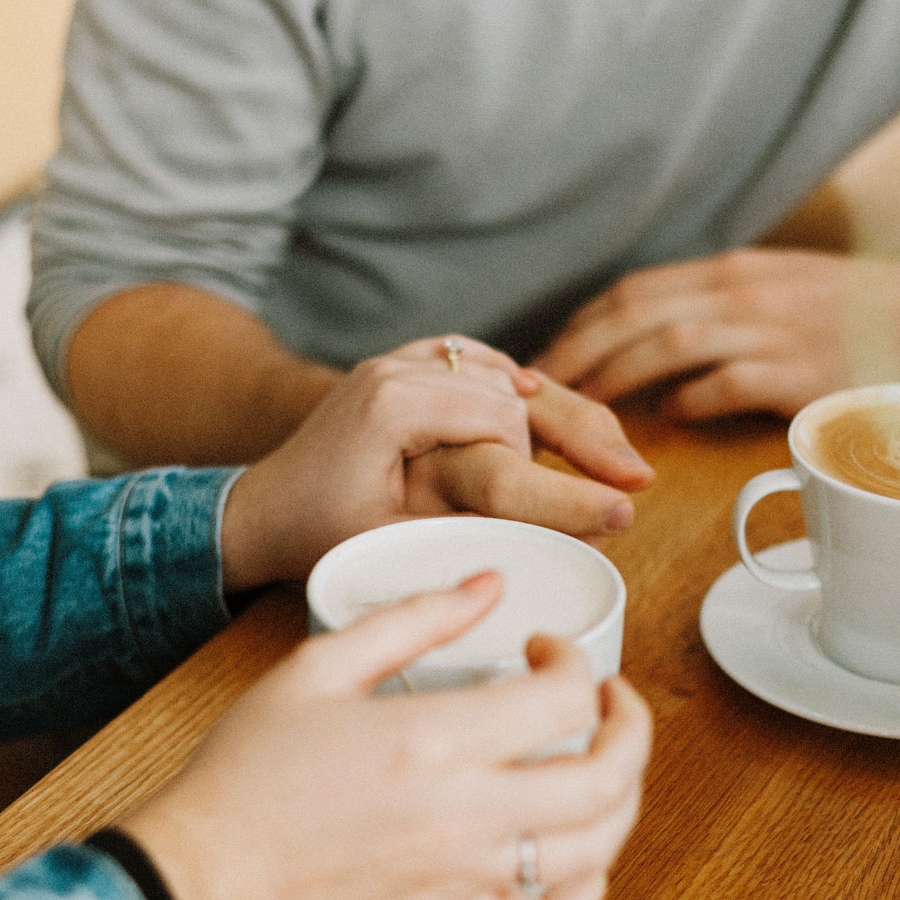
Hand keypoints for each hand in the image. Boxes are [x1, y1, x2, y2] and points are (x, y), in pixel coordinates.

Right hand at [120, 574, 653, 899]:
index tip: (544, 648)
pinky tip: (578, 857)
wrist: (204, 874)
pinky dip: (587, 892)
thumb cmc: (248, 771)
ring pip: (596, 850)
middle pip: (608, 778)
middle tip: (609, 700)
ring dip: (624, 800)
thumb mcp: (318, 666)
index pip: (564, 698)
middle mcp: (465, 813)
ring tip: (605, 765)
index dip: (573, 659)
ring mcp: (464, 876)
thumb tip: (487, 585)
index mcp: (435, 739)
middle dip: (631, 727)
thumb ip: (413, 619)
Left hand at [221, 336, 651, 588]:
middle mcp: (400, 366)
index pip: (503, 423)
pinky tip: (555, 406)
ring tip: (617, 455)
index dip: (557, 473)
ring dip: (560, 412)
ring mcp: (403, 360)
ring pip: (505, 375)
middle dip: (582, 434)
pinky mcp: (408, 367)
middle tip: (637, 478)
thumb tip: (548, 536)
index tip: (612, 508)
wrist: (262, 507)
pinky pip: (479, 365)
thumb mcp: (393, 539)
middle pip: (516, 390)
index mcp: (394, 402)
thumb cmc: (318, 532)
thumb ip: (466, 524)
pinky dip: (519, 386)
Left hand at [533, 248, 899, 420]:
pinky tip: (665, 421)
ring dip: (615, 377)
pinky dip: (688, 400)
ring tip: (582, 411)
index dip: (581, 325)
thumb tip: (657, 350)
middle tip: (537, 392)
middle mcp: (743, 292)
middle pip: (634, 313)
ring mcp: (773, 329)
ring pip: (668, 343)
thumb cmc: (859, 310)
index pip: (634, 290)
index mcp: (732, 273)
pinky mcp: (803, 370)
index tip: (545, 358)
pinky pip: (726, 382)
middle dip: (577, 352)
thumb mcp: (779, 288)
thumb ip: (720, 309)